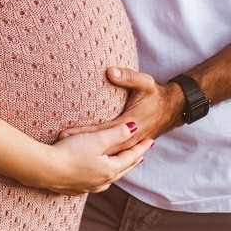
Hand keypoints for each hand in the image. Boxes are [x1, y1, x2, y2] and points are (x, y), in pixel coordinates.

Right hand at [36, 120, 153, 195]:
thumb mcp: (97, 140)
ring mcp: (88, 187)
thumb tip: (135, 127)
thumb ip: (117, 134)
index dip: (141, 148)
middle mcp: (101, 181)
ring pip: (109, 179)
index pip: (131, 157)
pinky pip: (95, 184)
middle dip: (133, 160)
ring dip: (118, 170)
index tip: (151, 141)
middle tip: (141, 154)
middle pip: (123, 169)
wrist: (43, 170)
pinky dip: (102, 178)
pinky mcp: (74, 189)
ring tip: (122, 165)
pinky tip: (97, 177)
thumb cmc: (70, 152)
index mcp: (109, 169)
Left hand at [58, 67, 184, 154]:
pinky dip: (98, 158)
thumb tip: (110, 71)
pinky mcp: (130, 147)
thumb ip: (128, 76)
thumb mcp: (145, 82)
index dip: (83, 134)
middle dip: (80, 147)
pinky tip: (83, 159)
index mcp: (131, 124)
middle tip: (58, 146)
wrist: (172, 109)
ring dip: (87, 155)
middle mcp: (130, 139)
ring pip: (106, 156)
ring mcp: (131, 145)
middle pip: (101, 147)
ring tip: (65, 153)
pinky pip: (112, 156)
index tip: (64, 133)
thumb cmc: (155, 94)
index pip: (101, 131)